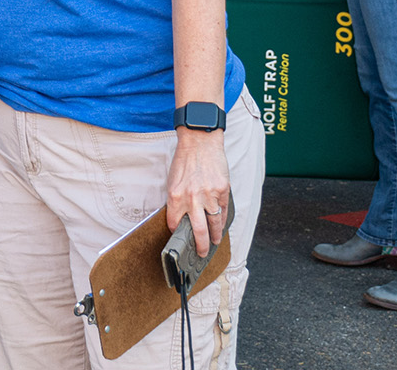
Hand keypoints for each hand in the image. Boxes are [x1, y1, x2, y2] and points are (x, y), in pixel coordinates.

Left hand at [165, 128, 230, 256]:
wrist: (199, 142)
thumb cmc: (185, 159)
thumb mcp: (173, 180)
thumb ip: (176, 199)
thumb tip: (180, 216)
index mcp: (175, 196)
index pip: (174, 223)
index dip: (176, 232)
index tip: (179, 239)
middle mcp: (192, 198)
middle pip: (197, 232)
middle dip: (200, 247)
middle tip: (201, 254)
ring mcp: (209, 196)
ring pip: (214, 225)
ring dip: (215, 237)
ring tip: (214, 242)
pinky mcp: (222, 191)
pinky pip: (223, 212)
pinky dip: (222, 221)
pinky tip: (221, 226)